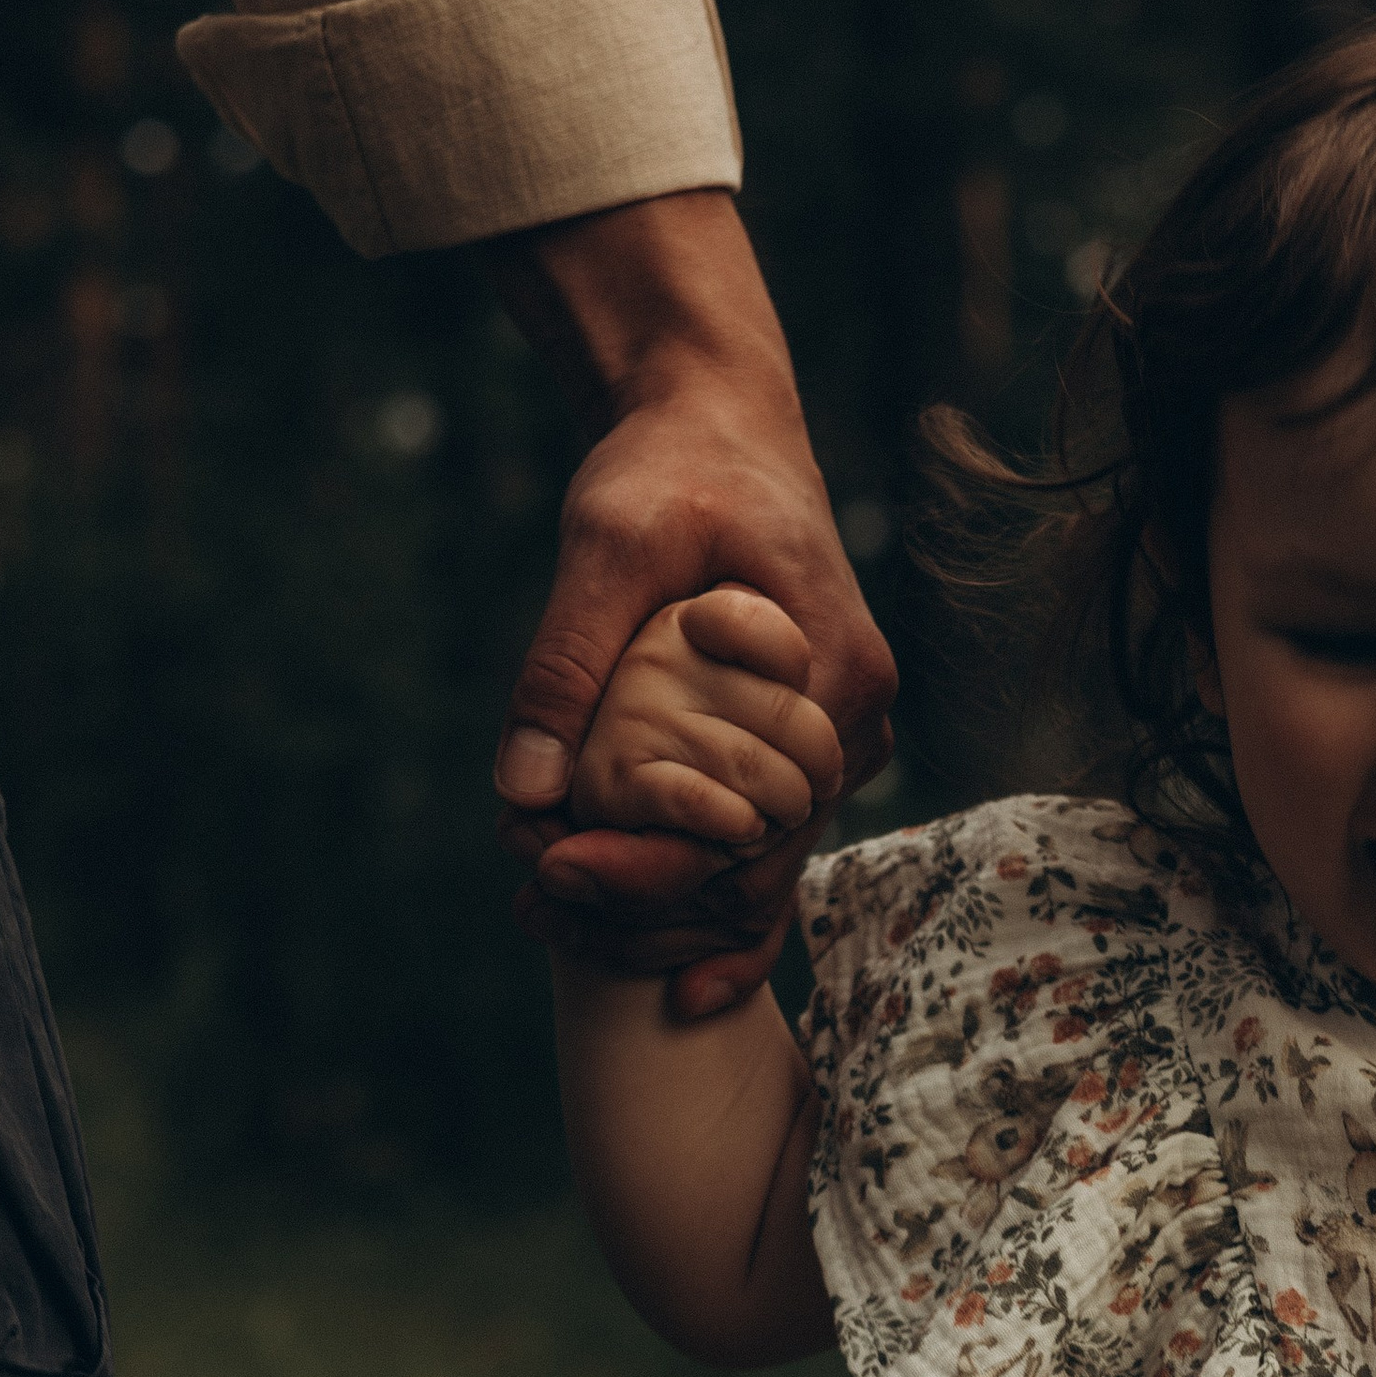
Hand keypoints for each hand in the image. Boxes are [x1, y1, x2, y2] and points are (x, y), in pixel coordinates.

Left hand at [487, 189, 893, 1014]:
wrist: (717, 420)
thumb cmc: (668, 468)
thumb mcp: (603, 545)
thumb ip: (565, 665)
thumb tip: (523, 792)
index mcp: (829, 672)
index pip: (748, 818)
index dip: (650, 865)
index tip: (549, 870)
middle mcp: (852, 722)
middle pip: (756, 864)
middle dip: (643, 903)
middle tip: (532, 907)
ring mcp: (840, 742)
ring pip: (759, 870)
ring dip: (661, 907)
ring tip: (548, 915)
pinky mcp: (806, 749)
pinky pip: (764, 846)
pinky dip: (700, 893)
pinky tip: (650, 957)